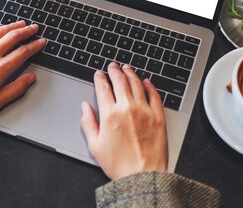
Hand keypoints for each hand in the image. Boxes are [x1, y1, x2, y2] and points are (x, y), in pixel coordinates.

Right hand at [80, 63, 167, 179]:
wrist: (143, 176)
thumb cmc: (119, 165)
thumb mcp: (95, 146)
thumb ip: (88, 123)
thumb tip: (85, 107)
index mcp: (110, 114)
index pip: (103, 88)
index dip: (100, 78)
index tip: (99, 74)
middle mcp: (127, 108)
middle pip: (120, 81)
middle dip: (114, 71)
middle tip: (112, 66)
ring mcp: (144, 110)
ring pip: (137, 84)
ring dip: (130, 73)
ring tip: (127, 68)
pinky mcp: (158, 116)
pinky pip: (154, 95)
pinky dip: (149, 85)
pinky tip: (146, 81)